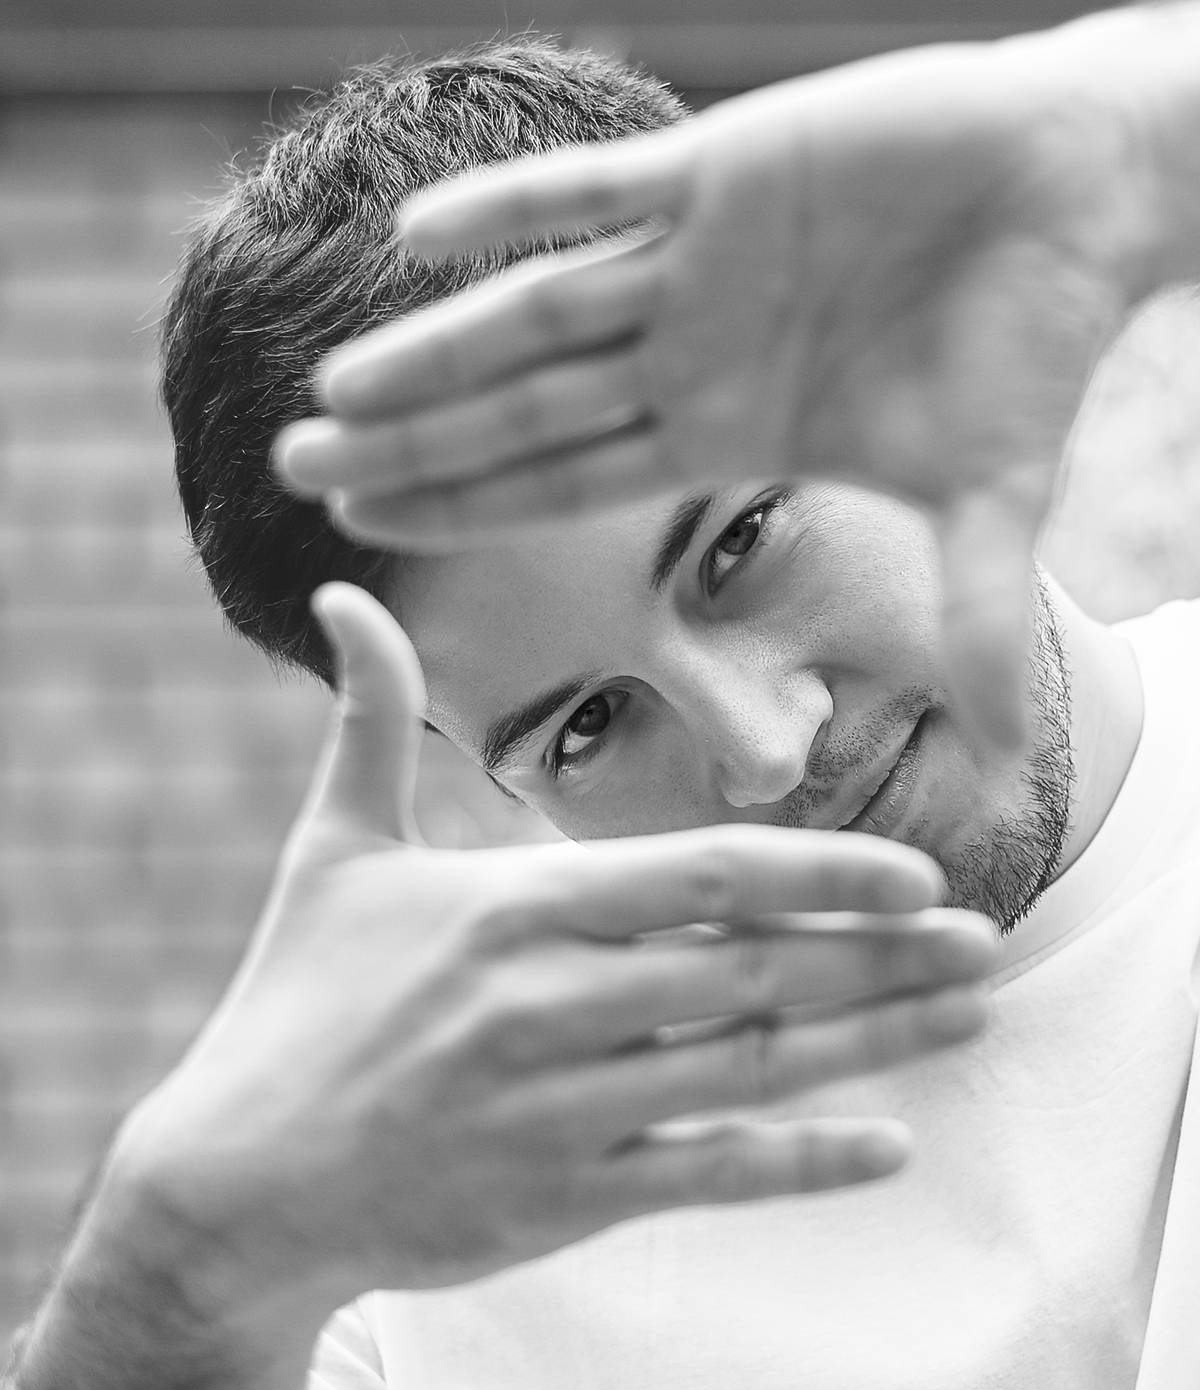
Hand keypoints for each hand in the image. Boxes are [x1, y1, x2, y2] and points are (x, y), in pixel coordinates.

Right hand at [124, 584, 995, 1325]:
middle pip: (755, 974)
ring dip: (876, 1043)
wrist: (234, 1186)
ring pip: (752, 1072)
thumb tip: (340, 591)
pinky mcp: (561, 1199)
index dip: (821, 872)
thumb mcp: (332, 851)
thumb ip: (366, 720)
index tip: (915, 874)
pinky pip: (708, 1177)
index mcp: (510, 908)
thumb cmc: (293, 1002)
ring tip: (968, 1016)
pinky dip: (805, 1162)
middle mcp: (548, 1005)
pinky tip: (890, 1144)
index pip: (700, 880)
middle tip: (985, 942)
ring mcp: (560, 1110)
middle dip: (882, 958)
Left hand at [276, 14, 1162, 746]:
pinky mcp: (726, 162)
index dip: (468, 506)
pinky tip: (423, 238)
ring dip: (438, 349)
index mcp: (723, 428)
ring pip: (536, 308)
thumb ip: (970, 607)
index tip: (363, 531)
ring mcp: (695, 258)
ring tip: (334, 385)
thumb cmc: (1032, 341)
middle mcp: (687, 348)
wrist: (1078, 195)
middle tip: (292, 466)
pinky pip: (602, 184)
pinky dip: (519, 204)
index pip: (566, 480)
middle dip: (413, 440)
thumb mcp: (993, 494)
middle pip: (523, 407)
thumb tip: (1001, 750)